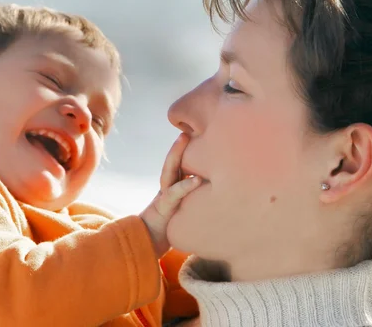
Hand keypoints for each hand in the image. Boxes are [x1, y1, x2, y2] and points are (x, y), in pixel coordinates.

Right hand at [139, 133, 200, 257]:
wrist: (150, 246)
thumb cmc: (171, 229)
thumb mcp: (186, 211)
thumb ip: (196, 199)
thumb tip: (221, 192)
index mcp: (173, 186)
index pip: (180, 163)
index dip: (188, 148)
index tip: (202, 131)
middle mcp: (167, 187)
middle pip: (173, 160)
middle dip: (180, 143)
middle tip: (188, 125)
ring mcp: (164, 196)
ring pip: (169, 170)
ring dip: (176, 154)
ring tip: (185, 138)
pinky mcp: (164, 208)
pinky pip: (174, 194)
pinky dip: (185, 186)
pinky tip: (197, 179)